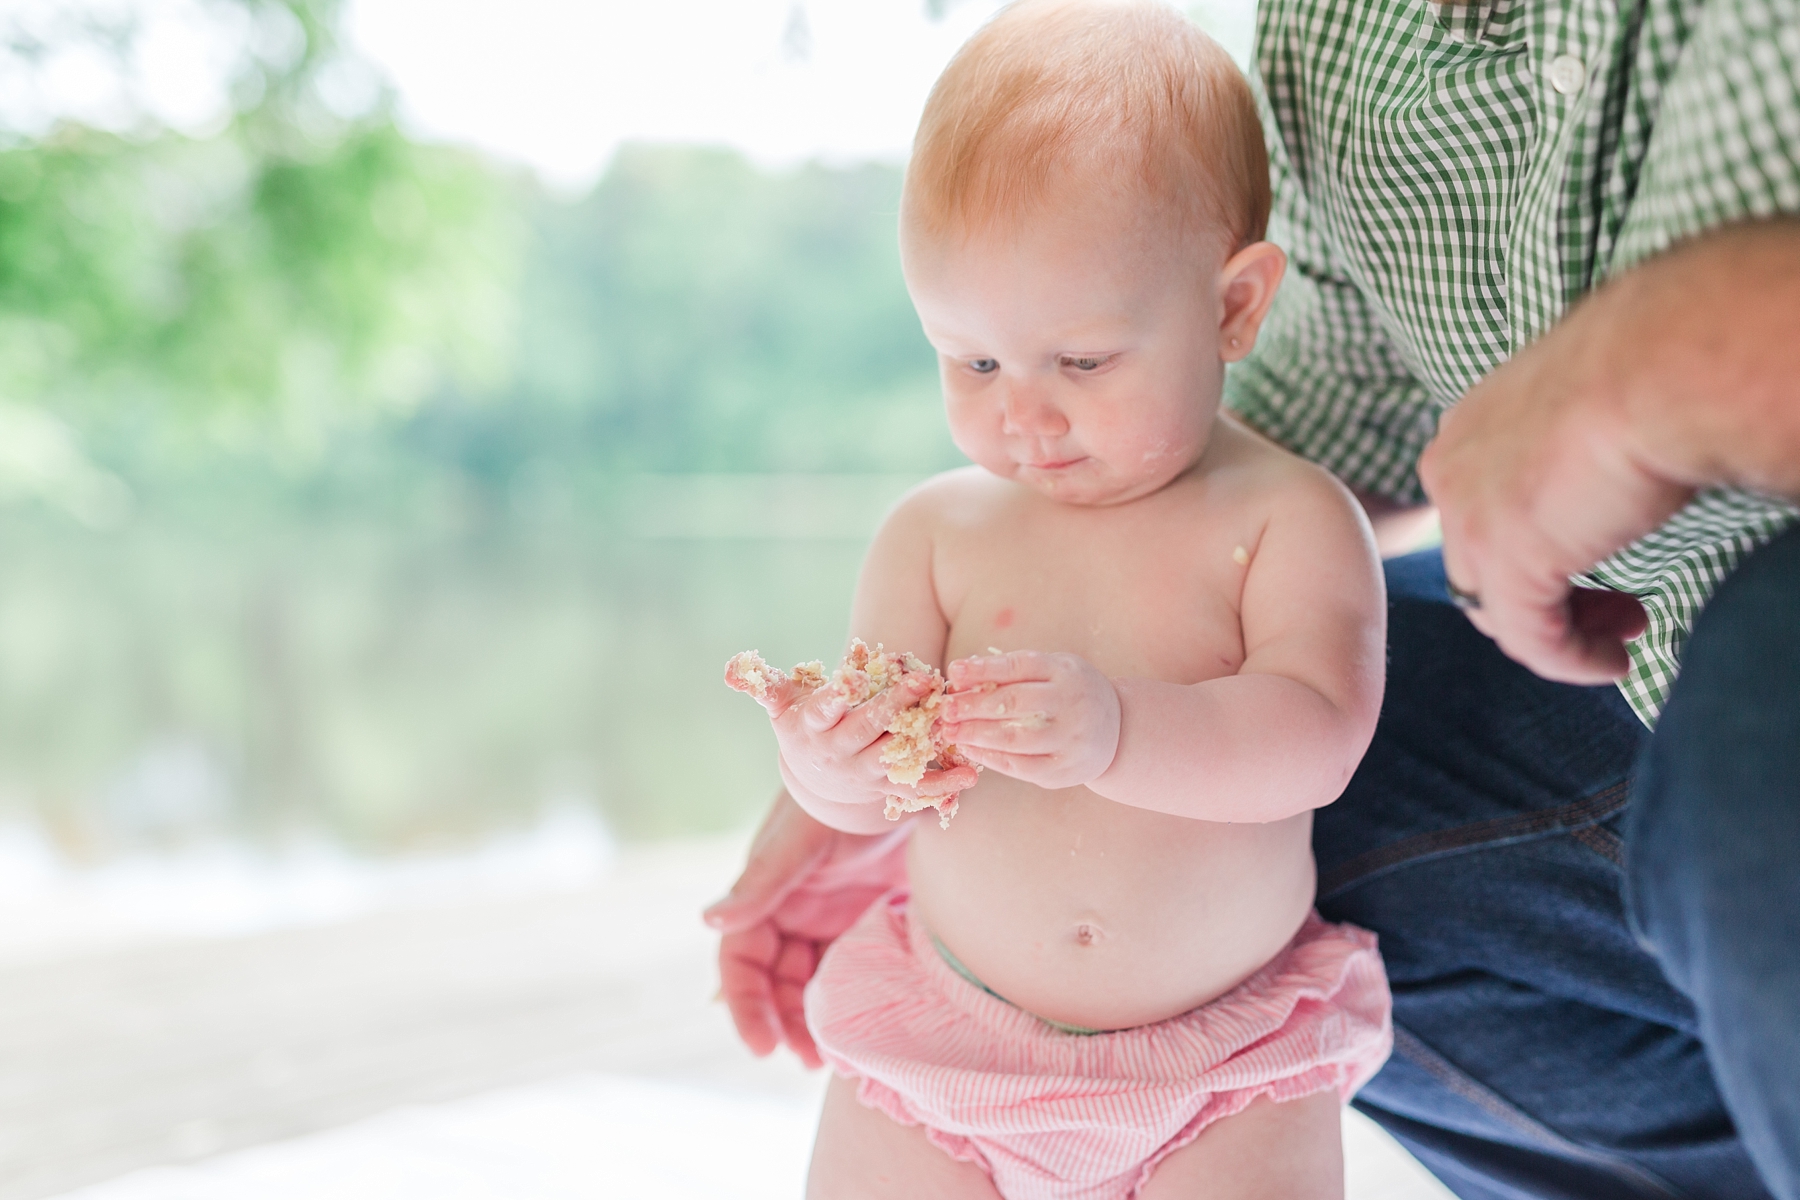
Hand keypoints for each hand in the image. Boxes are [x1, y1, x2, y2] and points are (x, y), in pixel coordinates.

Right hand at [702, 790, 907, 1066]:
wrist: (890, 770)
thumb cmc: (834, 795)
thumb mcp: (797, 841)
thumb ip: (760, 884)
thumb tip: (709, 922)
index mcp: (763, 896)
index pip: (741, 964)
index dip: (745, 1006)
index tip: (762, 1047)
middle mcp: (790, 912)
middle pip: (776, 983)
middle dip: (785, 1024)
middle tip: (808, 1061)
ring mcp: (828, 916)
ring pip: (812, 983)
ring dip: (815, 1019)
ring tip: (832, 1057)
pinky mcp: (865, 915)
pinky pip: (850, 967)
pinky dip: (850, 997)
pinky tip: (864, 1022)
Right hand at [747, 668, 973, 820]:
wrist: (816, 777)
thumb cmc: (802, 721)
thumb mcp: (782, 702)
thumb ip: (762, 683)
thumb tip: (733, 665)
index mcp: (813, 727)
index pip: (824, 709)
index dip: (839, 694)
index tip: (857, 676)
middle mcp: (838, 753)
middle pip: (867, 730)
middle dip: (894, 706)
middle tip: (923, 681)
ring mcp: (864, 773)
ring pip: (895, 758)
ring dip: (923, 742)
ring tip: (949, 724)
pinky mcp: (889, 788)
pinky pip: (917, 788)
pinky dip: (944, 785)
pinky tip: (970, 775)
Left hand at [940, 650, 1121, 788]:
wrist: (1117, 731)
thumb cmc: (1069, 693)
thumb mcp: (1053, 671)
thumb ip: (1013, 671)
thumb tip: (960, 673)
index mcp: (1066, 671)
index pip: (1020, 666)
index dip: (984, 669)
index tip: (954, 671)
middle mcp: (1072, 703)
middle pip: (1014, 702)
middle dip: (973, 705)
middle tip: (946, 708)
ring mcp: (1071, 739)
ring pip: (1015, 737)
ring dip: (976, 734)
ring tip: (951, 731)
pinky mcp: (1064, 770)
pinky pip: (1020, 765)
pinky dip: (990, 757)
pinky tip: (970, 749)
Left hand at [1419, 307, 1677, 683]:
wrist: (1659, 364)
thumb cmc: (1647, 363)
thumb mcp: (1586, 405)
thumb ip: (1571, 446)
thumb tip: (1602, 473)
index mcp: (1468, 430)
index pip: (1476, 513)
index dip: (1530, 549)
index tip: (1586, 559)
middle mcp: (1452, 472)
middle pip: (1479, 565)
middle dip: (1547, 594)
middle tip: (1615, 607)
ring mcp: (1470, 519)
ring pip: (1497, 608)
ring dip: (1561, 631)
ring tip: (1621, 635)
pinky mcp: (1506, 562)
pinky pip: (1531, 638)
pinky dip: (1571, 660)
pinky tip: (1611, 661)